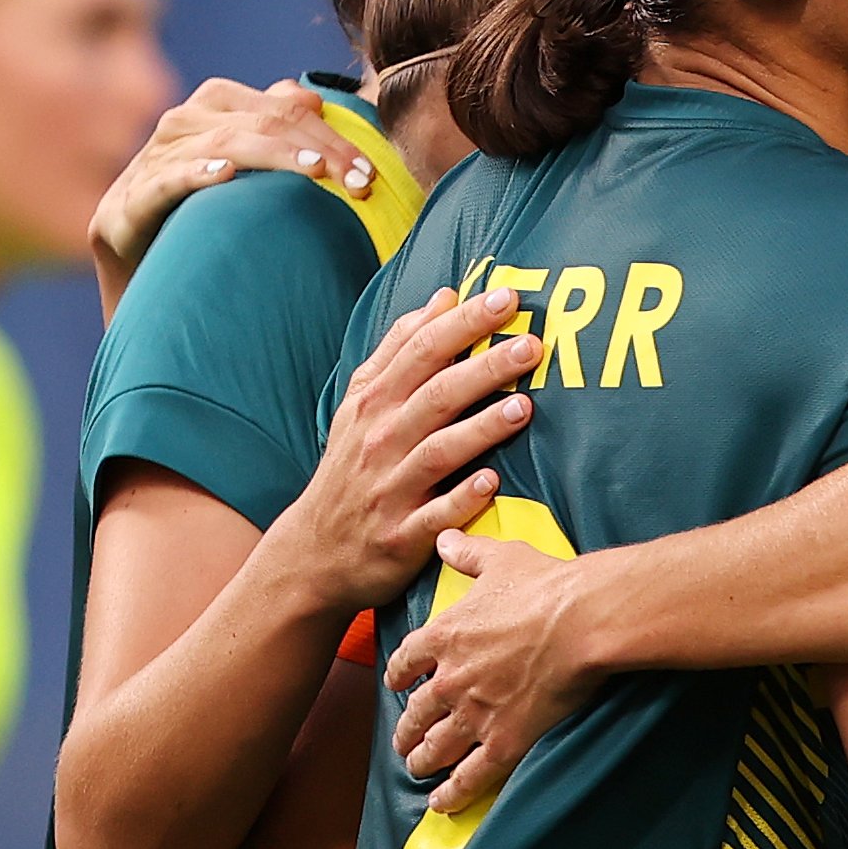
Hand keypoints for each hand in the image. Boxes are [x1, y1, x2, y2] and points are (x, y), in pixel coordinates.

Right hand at [95, 80, 374, 315]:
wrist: (143, 293)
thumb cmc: (209, 236)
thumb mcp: (251, 184)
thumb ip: (276, 135)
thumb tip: (311, 99)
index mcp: (209, 112)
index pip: (274, 107)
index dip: (326, 133)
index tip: (369, 173)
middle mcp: (176, 130)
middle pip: (253, 122)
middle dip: (314, 148)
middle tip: (359, 181)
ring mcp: (145, 168)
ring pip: (214, 144)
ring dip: (270, 155)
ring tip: (314, 171)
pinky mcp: (121, 210)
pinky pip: (160, 184)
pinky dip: (191, 175)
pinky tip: (225, 176)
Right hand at [278, 289, 544, 611]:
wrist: (314, 551)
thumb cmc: (351, 467)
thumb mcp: (361, 402)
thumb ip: (399, 348)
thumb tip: (444, 297)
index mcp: (375, 402)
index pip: (421, 351)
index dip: (463, 323)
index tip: (504, 299)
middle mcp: (382, 440)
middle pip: (437, 394)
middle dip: (485, 367)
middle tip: (532, 345)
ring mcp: (391, 488)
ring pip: (439, 451)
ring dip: (481, 428)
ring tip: (524, 407)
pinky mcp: (402, 535)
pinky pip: (435, 514)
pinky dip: (461, 499)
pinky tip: (491, 483)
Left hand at [386, 533, 597, 813]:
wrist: (583, 620)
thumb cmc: (546, 585)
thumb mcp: (500, 558)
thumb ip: (467, 552)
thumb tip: (445, 539)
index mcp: (444, 636)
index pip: (406, 662)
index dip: (398, 677)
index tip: (396, 686)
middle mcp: (449, 680)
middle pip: (415, 713)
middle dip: (406, 730)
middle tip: (404, 740)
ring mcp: (475, 714)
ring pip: (435, 748)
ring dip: (422, 761)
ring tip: (418, 769)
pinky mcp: (505, 740)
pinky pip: (471, 776)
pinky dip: (453, 794)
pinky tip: (442, 804)